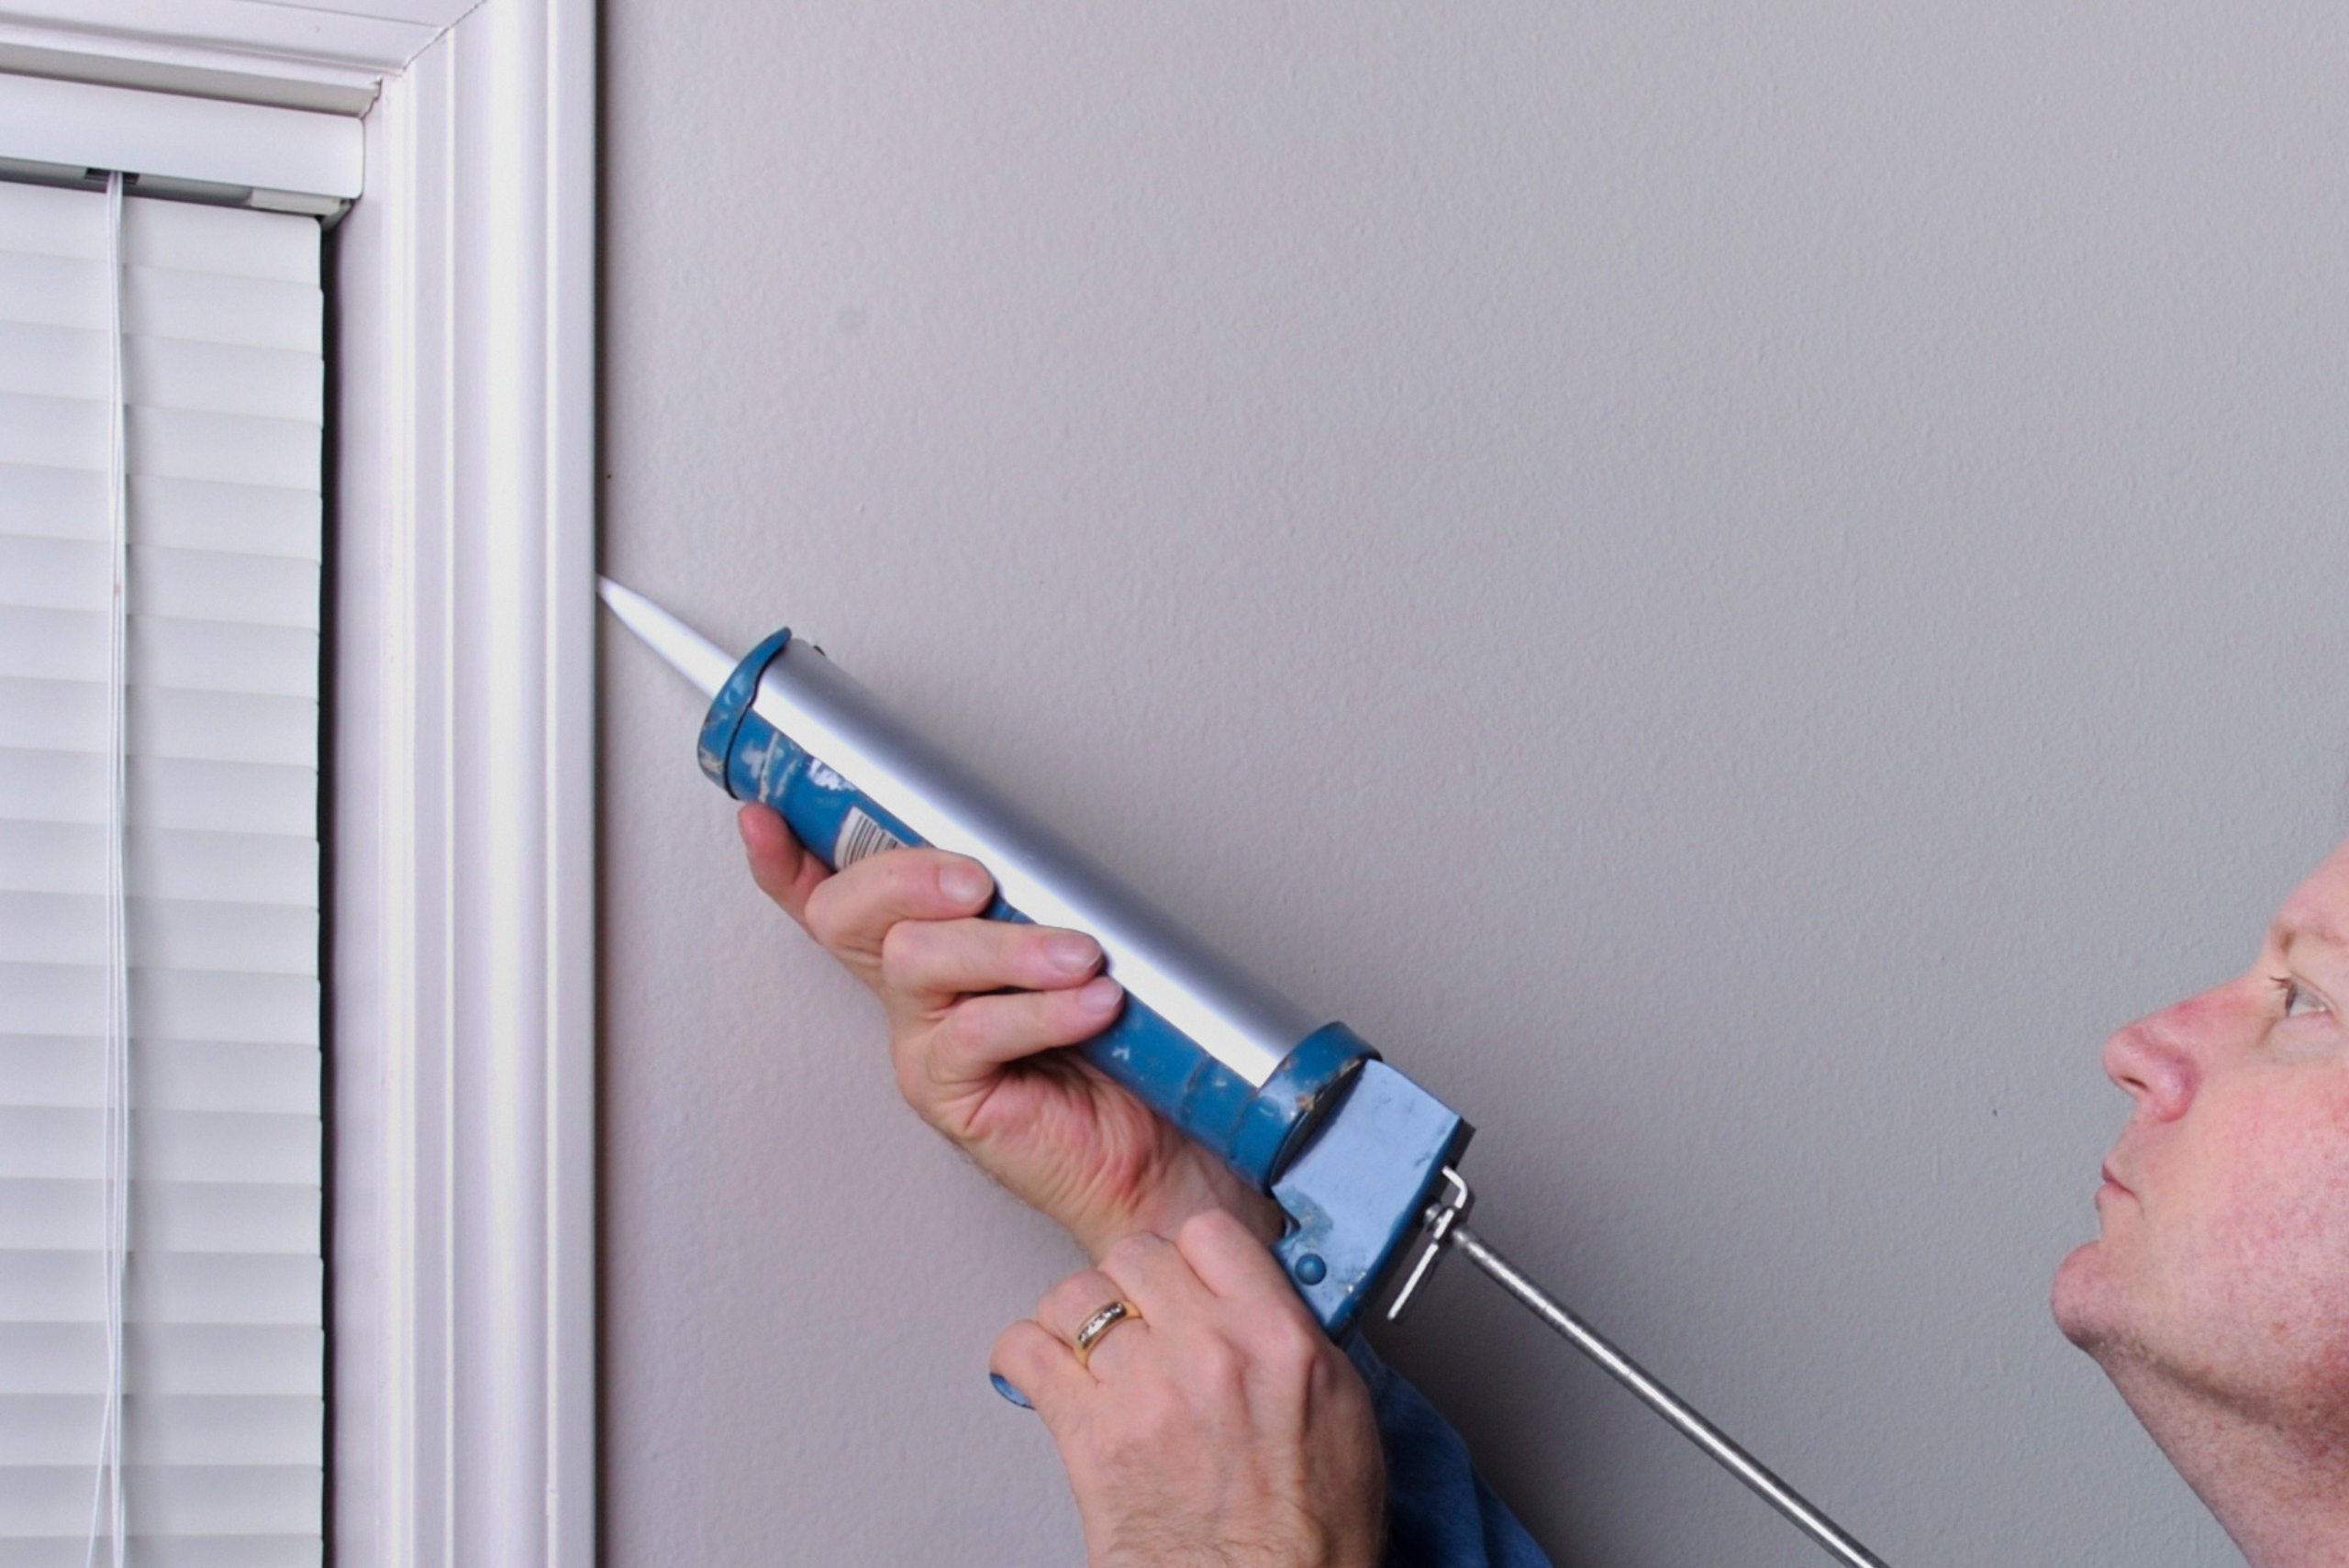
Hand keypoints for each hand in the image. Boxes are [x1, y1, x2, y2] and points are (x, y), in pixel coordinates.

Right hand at [738, 804, 1279, 1259]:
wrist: (1152, 1153)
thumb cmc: (1116, 1050)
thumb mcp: (1071, 951)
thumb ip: (1036, 901)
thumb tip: (1047, 855)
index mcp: (927, 947)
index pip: (837, 895)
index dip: (787, 859)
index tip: (763, 817)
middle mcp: (912, 992)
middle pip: (854, 912)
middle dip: (909, 875)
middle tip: (980, 878)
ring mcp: (923, 1042)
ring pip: (919, 960)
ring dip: (1008, 946)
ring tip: (1081, 956)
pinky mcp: (950, 1093)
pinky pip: (976, 1033)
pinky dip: (1041, 1010)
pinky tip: (1089, 1004)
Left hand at [992, 1211, 1383, 1567]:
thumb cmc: (1309, 1534)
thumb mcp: (1340, 1410)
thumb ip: (1293, 1334)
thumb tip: (1258, 1298)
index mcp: (1276, 1336)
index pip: (1208, 1233)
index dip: (1191, 1254)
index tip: (1186, 1276)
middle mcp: (1207, 1352)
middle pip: (1135, 1255)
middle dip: (1133, 1285)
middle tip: (1140, 1318)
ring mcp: (1144, 1391)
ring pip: (1075, 1296)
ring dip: (1078, 1319)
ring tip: (1092, 1348)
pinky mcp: (1089, 1436)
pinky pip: (1027, 1352)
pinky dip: (1025, 1355)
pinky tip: (1043, 1369)